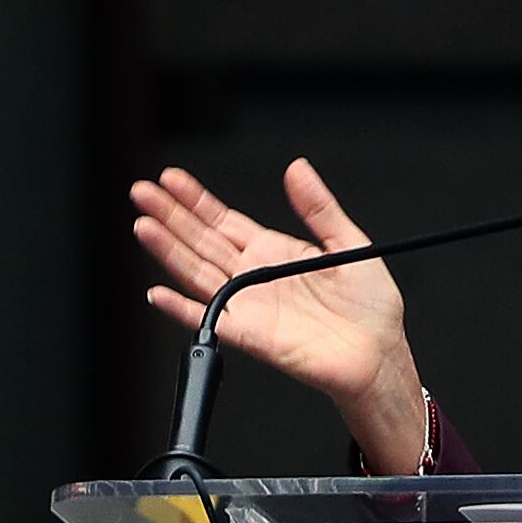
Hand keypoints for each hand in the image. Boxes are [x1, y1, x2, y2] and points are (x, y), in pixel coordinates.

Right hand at [129, 162, 425, 463]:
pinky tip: (158, 292)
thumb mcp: (348, 243)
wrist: (379, 353)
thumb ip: (319, 207)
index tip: (171, 179)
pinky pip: (208, 320)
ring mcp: (247, 305)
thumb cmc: (369, 308)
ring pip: (197, 272)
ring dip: (168, 250)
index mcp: (273, 251)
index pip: (223, 220)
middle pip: (200, 241)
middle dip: (170, 215)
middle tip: (142, 191)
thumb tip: (298, 169)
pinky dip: (180, 308)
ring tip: (144, 225)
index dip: (196, 199)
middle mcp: (253, 276)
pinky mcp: (249, 335)